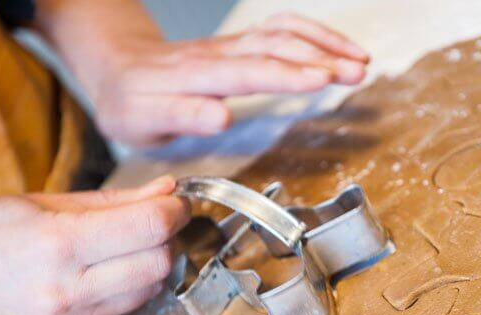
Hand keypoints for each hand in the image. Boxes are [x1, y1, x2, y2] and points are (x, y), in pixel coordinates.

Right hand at [0, 177, 189, 314]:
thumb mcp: (47, 202)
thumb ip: (116, 201)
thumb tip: (167, 190)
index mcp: (58, 244)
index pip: (149, 228)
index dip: (174, 210)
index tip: (177, 201)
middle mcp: (66, 288)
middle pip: (159, 262)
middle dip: (169, 236)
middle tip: (159, 219)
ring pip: (150, 288)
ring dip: (155, 262)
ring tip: (134, 243)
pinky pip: (127, 307)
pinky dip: (134, 284)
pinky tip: (114, 268)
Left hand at [37, 2, 369, 146]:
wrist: (120, 69)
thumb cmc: (131, 104)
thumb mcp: (140, 121)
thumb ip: (179, 115)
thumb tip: (221, 116)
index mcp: (191, 77)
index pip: (244, 72)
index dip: (283, 74)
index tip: (318, 80)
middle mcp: (216, 54)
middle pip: (272, 47)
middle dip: (318, 58)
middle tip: (355, 74)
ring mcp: (231, 45)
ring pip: (282, 33)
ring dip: (324, 44)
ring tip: (360, 63)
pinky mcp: (241, 43)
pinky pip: (281, 28)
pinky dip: (316, 34)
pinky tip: (340, 49)